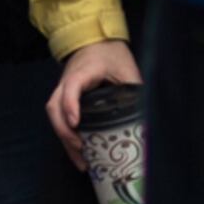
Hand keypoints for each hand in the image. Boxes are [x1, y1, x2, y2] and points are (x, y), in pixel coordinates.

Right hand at [46, 38, 141, 157]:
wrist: (95, 40)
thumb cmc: (111, 53)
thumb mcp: (127, 69)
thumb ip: (136, 90)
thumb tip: (149, 120)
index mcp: (83, 71)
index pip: (71, 87)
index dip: (71, 105)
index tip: (77, 124)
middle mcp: (67, 81)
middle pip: (55, 107)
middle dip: (64, 132)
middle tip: (82, 151)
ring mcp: (63, 90)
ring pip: (54, 115)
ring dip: (64, 138)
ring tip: (81, 162)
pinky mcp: (66, 98)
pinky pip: (60, 117)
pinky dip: (67, 136)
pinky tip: (79, 152)